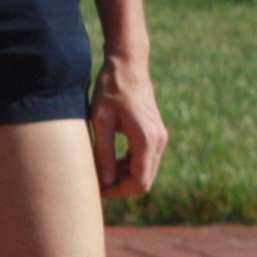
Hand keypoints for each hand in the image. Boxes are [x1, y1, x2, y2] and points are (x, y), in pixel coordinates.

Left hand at [88, 54, 166, 199]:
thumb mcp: (101, 121)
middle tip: (96, 180)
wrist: (128, 64)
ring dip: (124, 176)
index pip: (139, 182)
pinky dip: (129, 165)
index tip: (98, 189)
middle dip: (120, 186)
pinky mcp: (156, 133)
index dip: (118, 191)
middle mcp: (158, 141)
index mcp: (146, 139)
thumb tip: (105, 181)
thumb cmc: (111, 89)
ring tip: (101, 168)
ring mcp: (160, 137)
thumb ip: (104, 153)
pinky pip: (145, 160)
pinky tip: (111, 160)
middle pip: (144, 181)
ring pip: (145, 172)